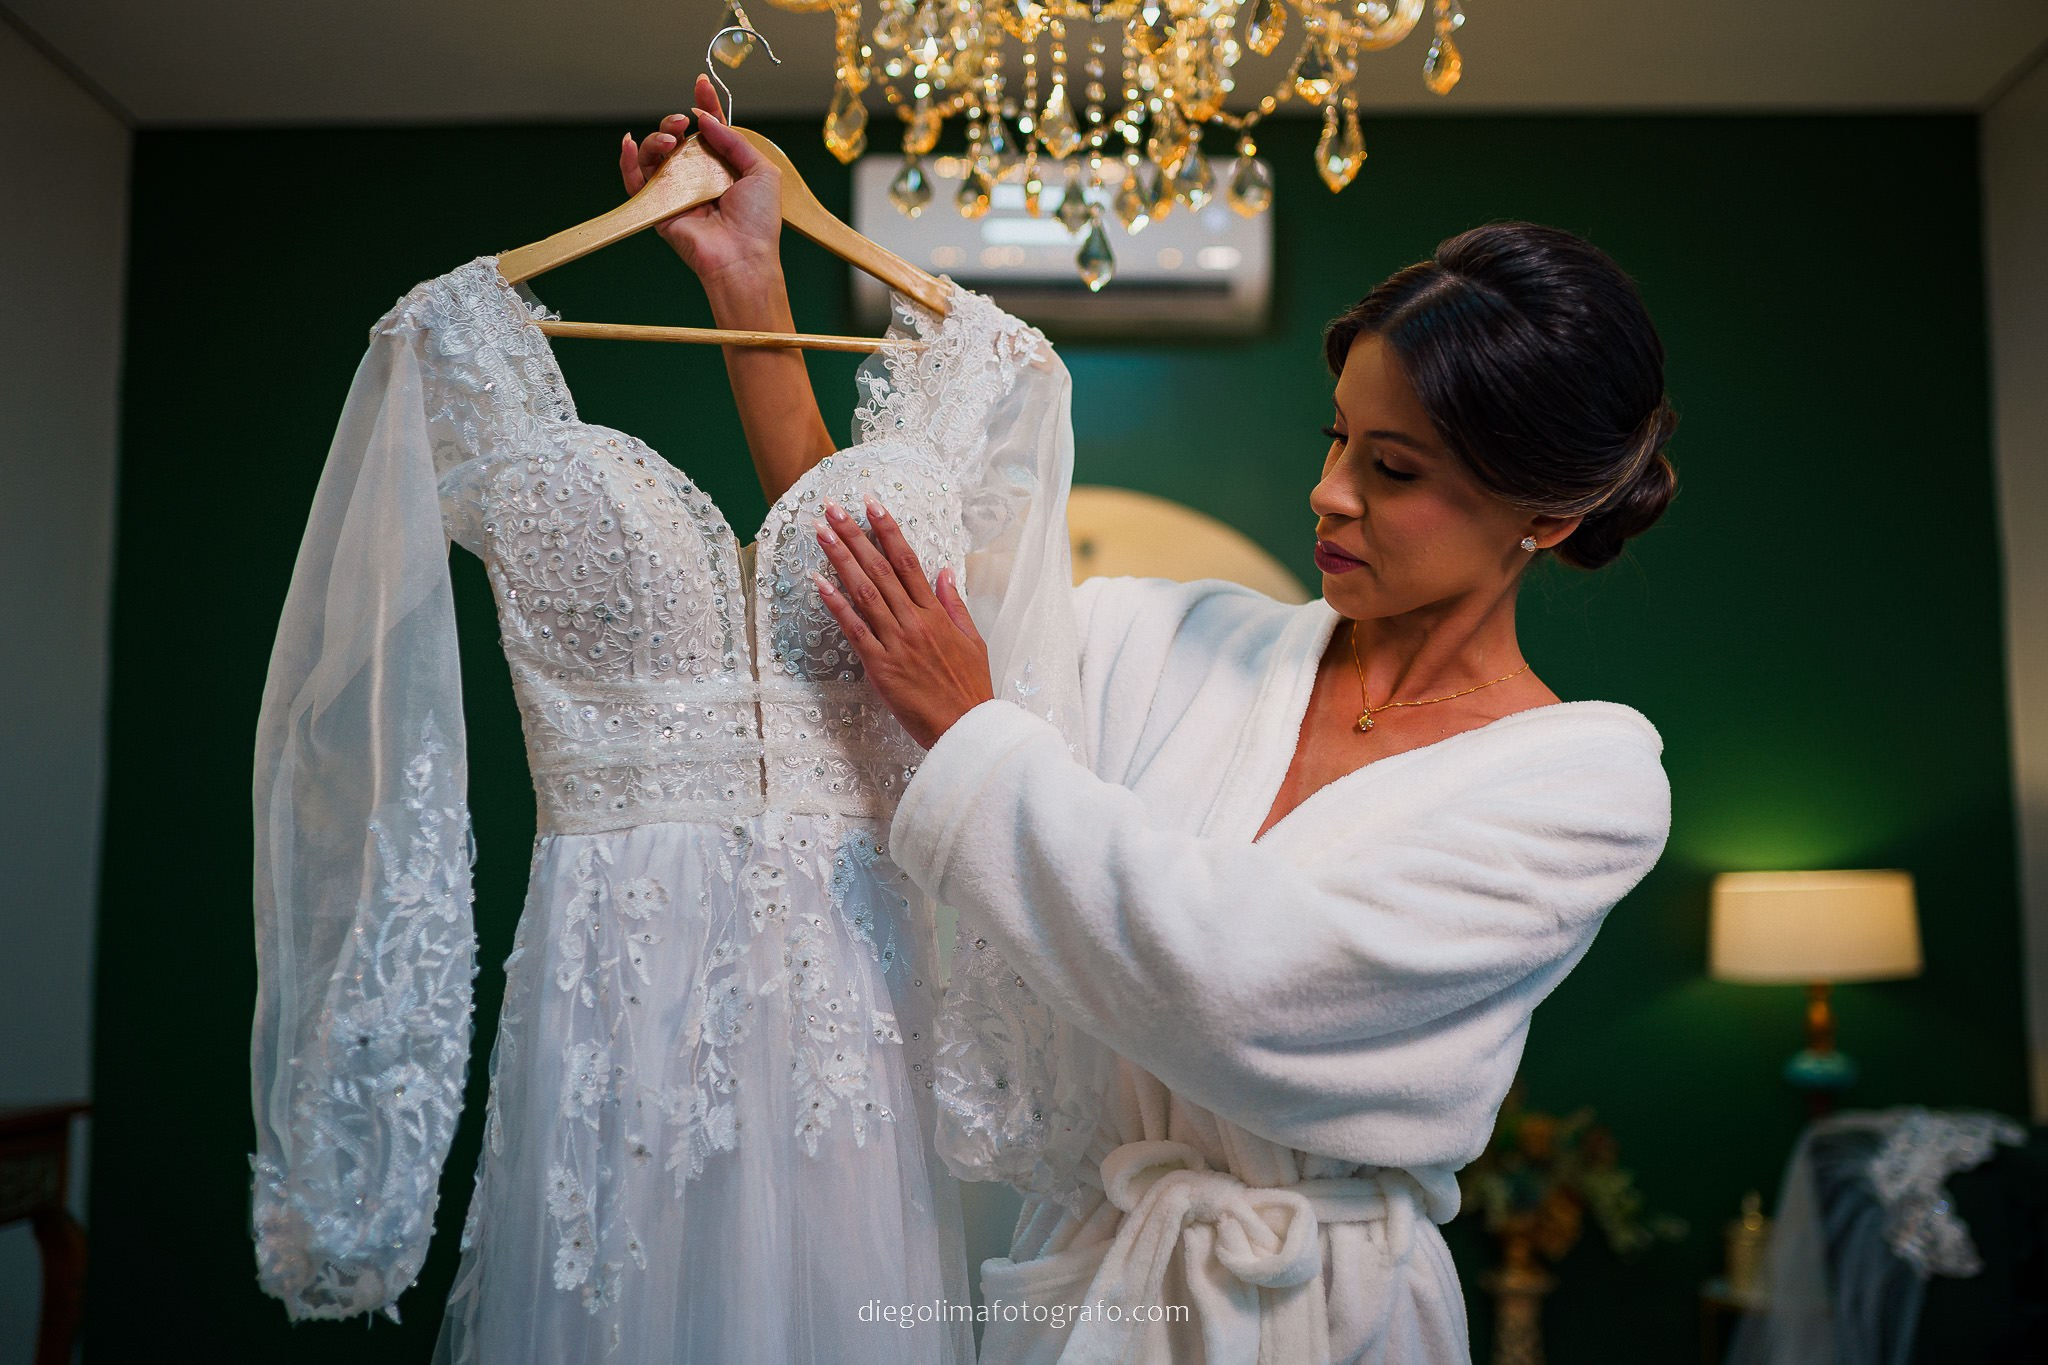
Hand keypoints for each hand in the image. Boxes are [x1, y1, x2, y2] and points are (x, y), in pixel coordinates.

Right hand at [619, 72, 783, 289]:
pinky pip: (636, 182)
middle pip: (675, 138)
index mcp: (722, 166)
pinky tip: (628, 144)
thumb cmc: (758, 221)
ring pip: (654, 155)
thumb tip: (704, 119)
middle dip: (673, 122)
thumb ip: (734, 140)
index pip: (708, 130)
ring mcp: (676, 191)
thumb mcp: (760, 170)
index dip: (704, 107)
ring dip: (655, 139)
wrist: (743, 257)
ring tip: (668, 139)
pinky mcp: (659, 208)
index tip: (702, 84)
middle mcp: (697, 176)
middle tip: (680, 121)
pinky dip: (627, 162)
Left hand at [809, 495, 994, 750]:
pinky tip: (818, 582)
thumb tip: (943, 572)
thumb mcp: (973, 640)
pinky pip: (854, 629)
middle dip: (854, 534)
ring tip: (820, 532)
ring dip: (839, 558)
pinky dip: (836, 604)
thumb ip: (954, 604)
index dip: (887, 530)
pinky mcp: (880, 665)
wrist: (967, 727)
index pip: (908, 561)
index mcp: (936, 613)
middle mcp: (914, 620)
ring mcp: (896, 641)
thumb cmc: (970, 688)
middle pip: (880, 568)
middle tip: (833, 507)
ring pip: (864, 591)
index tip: (872, 504)